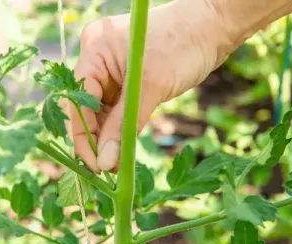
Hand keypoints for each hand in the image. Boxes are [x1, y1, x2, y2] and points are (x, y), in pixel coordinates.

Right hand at [69, 0, 230, 172]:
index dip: (83, 135)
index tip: (94, 164)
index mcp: (95, 50)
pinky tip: (123, 147)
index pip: (78, 100)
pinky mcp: (127, 78)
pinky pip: (117, 107)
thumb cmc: (183, 45)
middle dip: (96, 138)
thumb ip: (125, 125)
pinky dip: (121, 126)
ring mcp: (113, 68)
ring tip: (115, 164)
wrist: (212, 26)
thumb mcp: (151, 87)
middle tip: (106, 169)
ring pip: (103, 110)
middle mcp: (98, 58)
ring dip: (109, 136)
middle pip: (87, 106)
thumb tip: (106, 161)